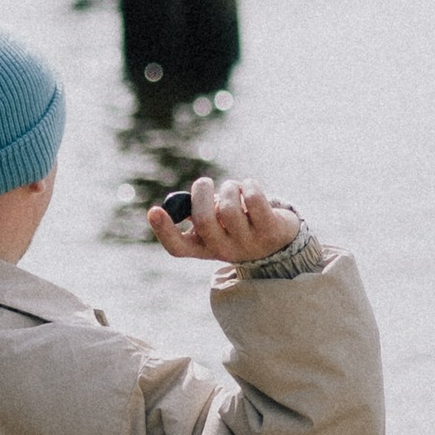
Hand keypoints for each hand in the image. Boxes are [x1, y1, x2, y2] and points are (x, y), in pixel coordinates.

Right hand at [147, 172, 300, 267]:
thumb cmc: (239, 224)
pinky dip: (249, 185)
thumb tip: (182, 200)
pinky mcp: (270, 230)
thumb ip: (199, 211)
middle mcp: (224, 250)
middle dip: (202, 193)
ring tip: (236, 190)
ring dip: (230, 188)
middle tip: (205, 183)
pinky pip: (254, 199)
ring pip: (229, 208)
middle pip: (204, 221)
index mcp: (204, 248)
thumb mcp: (216, 222)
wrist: (280, 240)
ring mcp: (249, 243)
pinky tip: (251, 188)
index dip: (164, 230)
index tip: (154, 210)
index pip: (177, 247)